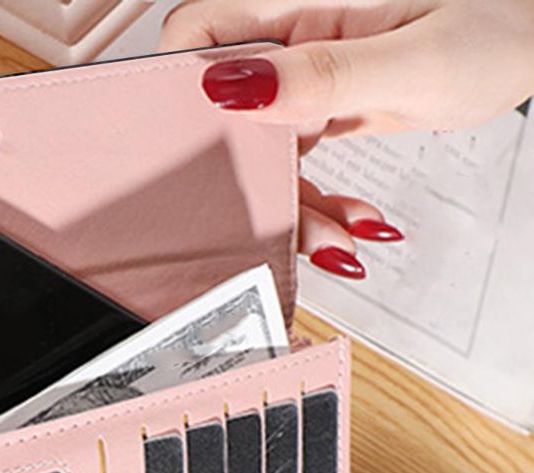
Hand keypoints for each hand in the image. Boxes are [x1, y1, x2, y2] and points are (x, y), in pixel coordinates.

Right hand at [160, 0, 533, 274]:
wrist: (532, 45)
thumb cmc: (498, 28)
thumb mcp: (415, 60)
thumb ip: (326, 76)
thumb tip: (237, 87)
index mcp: (299, 1)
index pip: (197, 35)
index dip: (185, 95)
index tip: (213, 153)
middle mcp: (293, 36)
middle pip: (222, 115)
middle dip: (254, 183)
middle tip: (296, 221)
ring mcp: (306, 75)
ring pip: (258, 155)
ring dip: (293, 211)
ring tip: (341, 237)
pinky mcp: (323, 108)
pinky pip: (293, 166)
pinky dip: (317, 206)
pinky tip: (351, 223)